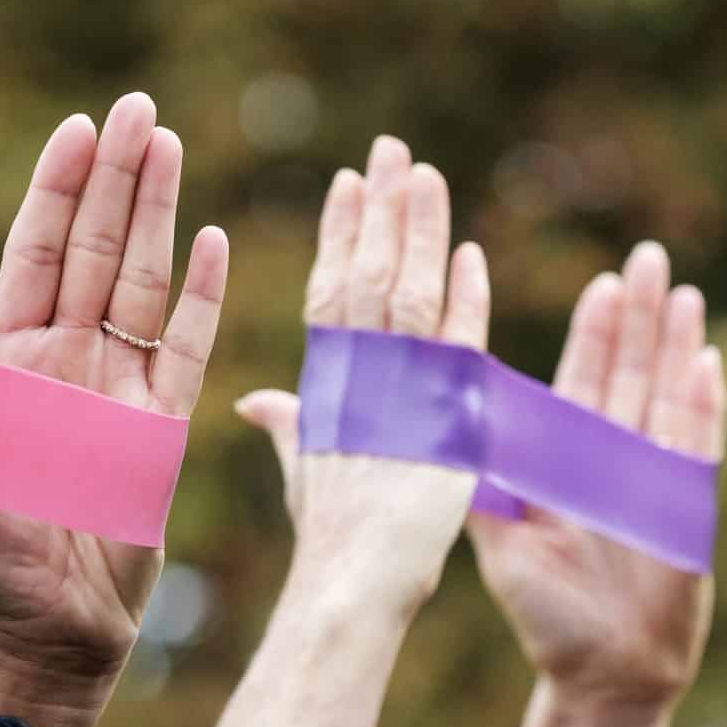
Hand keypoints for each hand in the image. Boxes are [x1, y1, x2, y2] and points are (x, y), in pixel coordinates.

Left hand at [0, 95, 227, 726]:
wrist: (46, 630)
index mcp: (8, 356)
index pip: (39, 250)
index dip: (58, 188)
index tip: (76, 125)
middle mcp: (65, 358)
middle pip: (95, 247)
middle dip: (115, 176)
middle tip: (135, 107)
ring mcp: (118, 387)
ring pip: (142, 279)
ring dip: (157, 213)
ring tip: (168, 144)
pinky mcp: (161, 426)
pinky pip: (185, 346)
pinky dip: (200, 295)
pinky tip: (211, 239)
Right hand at [236, 136, 490, 621]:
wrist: (355, 578)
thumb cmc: (328, 536)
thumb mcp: (304, 468)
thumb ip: (289, 422)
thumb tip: (256, 400)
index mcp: (325, 377)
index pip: (333, 287)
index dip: (342, 232)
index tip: (351, 181)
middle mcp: (359, 373)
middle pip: (371, 272)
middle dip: (382, 207)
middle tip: (392, 148)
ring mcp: (400, 387)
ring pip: (411, 291)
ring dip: (420, 230)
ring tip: (426, 174)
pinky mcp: (444, 410)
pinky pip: (458, 341)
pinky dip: (466, 297)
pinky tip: (471, 253)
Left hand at [470, 242, 725, 726]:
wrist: (599, 677)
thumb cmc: (544, 615)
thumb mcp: (499, 544)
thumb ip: (475, 486)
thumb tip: (429, 429)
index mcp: (569, 459)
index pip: (583, 381)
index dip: (595, 333)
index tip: (602, 283)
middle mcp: (615, 459)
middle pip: (632, 372)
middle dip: (641, 317)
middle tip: (649, 257)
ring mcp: (656, 480)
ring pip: (668, 396)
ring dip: (676, 344)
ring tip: (684, 291)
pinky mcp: (687, 509)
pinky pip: (698, 448)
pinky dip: (703, 406)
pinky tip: (708, 361)